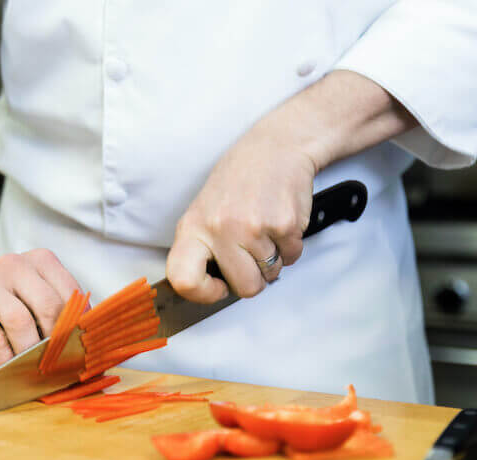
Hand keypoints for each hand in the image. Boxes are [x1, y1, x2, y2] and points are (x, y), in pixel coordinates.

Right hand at [0, 193, 80, 366]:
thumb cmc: (2, 297)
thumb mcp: (32, 291)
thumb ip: (58, 309)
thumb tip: (87, 346)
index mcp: (40, 260)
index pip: (71, 292)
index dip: (81, 325)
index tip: (86, 350)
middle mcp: (14, 266)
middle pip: (49, 306)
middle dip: (60, 340)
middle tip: (65, 363)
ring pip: (20, 321)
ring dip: (33, 351)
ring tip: (39, 368)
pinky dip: (7, 359)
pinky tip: (12, 370)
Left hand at [167, 123, 316, 303]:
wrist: (276, 147)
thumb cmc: (239, 180)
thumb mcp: (204, 210)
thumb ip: (202, 247)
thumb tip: (209, 286)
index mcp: (193, 227)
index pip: (183, 280)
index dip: (202, 294)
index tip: (217, 286)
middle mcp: (220, 229)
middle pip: (245, 288)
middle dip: (254, 278)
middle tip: (252, 253)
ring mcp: (253, 228)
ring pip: (271, 275)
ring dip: (273, 259)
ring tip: (265, 229)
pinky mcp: (284, 225)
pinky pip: (292, 257)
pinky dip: (290, 246)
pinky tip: (279, 222)